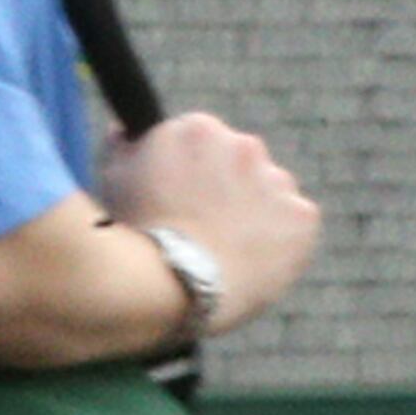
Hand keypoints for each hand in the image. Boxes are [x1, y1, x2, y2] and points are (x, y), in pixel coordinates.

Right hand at [98, 112, 322, 333]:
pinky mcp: (302, 218)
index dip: (191, 176)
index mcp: (199, 129)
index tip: (180, 203)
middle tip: (202, 232)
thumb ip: (123, 144)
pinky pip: (296, 226)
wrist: (173, 286)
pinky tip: (252, 264)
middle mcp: (244, 145)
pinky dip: (281, 243)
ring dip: (254, 214)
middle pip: (240, 165)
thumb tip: (124, 128)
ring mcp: (277, 181)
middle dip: (225, 191)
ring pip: (270, 193)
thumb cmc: (135, 236)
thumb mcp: (113, 179)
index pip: (203, 145)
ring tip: (226, 253)